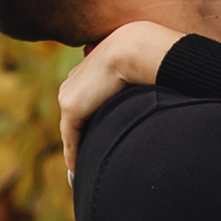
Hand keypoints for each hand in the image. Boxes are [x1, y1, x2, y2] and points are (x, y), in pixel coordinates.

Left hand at [57, 21, 178, 184]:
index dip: (88, 121)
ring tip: (82, 172)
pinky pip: (70, 138)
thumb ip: (133, 81)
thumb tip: (151, 87)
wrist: (135, 48)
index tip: (94, 138)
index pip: (84, 102)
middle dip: (80, 139)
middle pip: (74, 118)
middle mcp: (73, 82)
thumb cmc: (145, 57)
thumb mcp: (135, 69)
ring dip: (76, 150)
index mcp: (87, 71)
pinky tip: (78, 172)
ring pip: (71, 130)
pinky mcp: (71, 108)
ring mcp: (69, 95)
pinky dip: (73, 156)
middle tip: (85, 163)